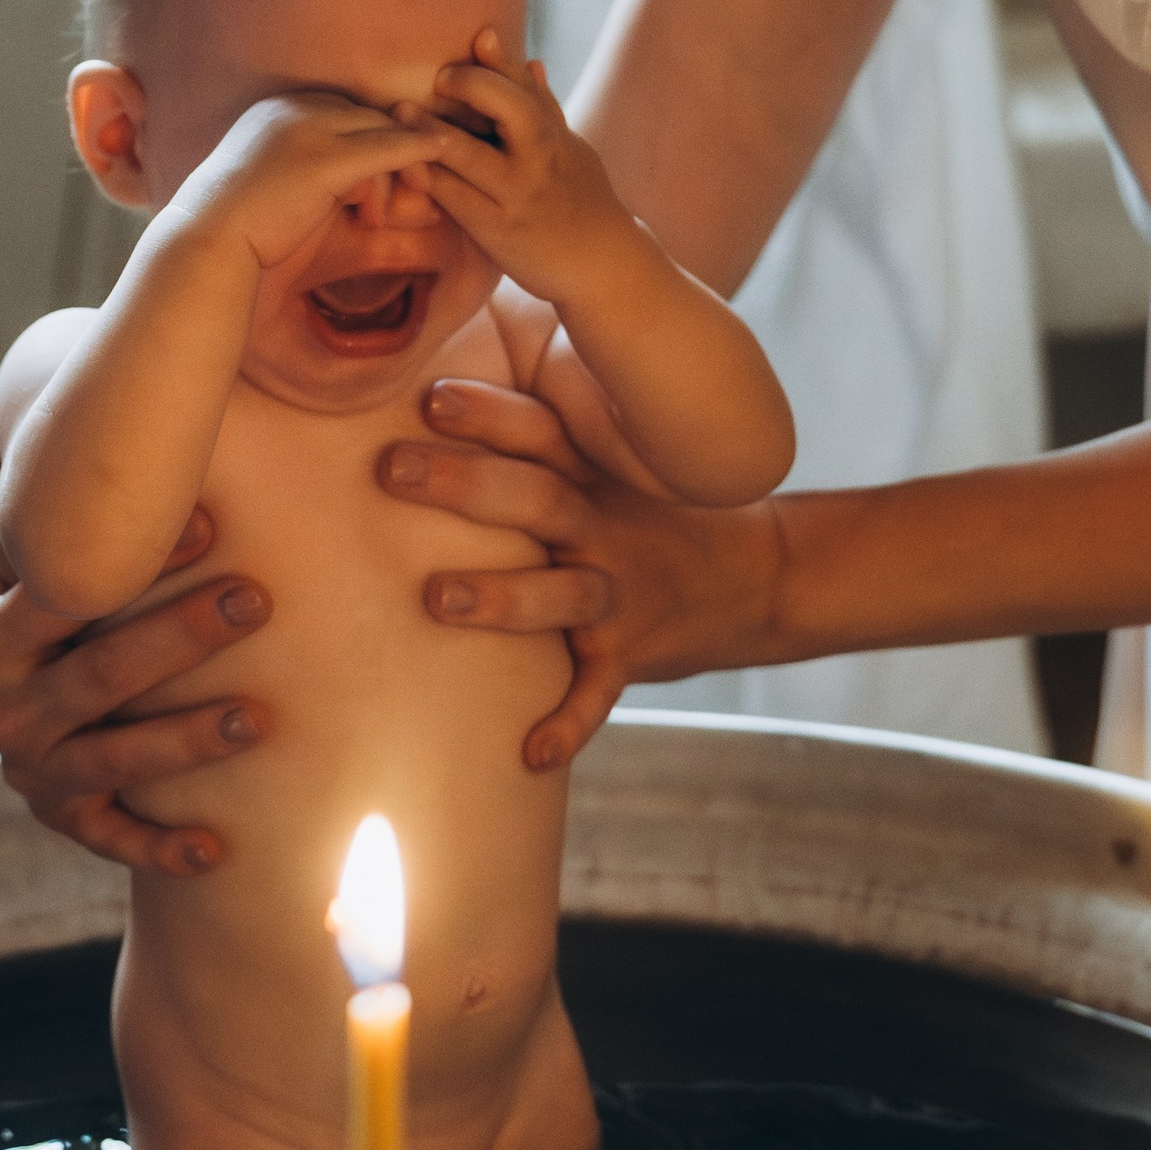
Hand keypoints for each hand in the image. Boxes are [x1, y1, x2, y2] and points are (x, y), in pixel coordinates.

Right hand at [0, 382, 270, 875]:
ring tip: (260, 716)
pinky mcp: (68, 821)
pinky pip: (116, 840)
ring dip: (187, 741)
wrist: (19, 714)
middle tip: (257, 597)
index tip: (208, 522)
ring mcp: (34, 770)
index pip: (64, 594)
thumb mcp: (10, 549)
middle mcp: (2, 709)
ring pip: (114, 759)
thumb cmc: (32, 608)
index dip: (135, 561)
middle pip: (97, 674)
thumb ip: (2, 479)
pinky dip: (164, 847)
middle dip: (179, 638)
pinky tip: (221, 845)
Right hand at [160, 91, 444, 277]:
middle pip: (365, 117)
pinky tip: (444, 153)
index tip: (386, 172)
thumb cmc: (236, 228)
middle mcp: (292, 108)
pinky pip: (386, 147)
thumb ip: (310, 175)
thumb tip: (350, 184)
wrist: (207, 243)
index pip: (342, 113)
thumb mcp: (274, 187)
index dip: (370, 141)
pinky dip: (418, 150)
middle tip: (417, 186)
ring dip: (398, 169)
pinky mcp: (326, 158)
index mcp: (276, 111)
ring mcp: (309, 129)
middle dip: (394, 148)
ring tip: (383, 216)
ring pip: (379, 132)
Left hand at [377, 377, 783, 769]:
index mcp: (594, 478)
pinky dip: (567, 726)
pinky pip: (597, 697)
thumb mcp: (611, 470)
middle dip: (465, 483)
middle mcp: (605, 530)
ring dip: (502, 597)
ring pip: (562, 596)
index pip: (540, 433)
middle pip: (536, 499)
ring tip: (438, 596)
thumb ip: (539, 445)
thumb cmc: (650, 518)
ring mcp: (620, 596)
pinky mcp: (630, 657)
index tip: (430, 395)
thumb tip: (429, 398)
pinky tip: (528, 753)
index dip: (489, 412)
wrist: (757, 579)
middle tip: (393, 468)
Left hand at [412, 32, 634, 307]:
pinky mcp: (497, 230)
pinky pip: (457, 200)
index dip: (504, 61)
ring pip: (474, 156)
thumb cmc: (583, 204)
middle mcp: (541, 160)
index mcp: (556, 137)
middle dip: (475, 86)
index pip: (531, 89)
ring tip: (400, 111)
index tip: (480, 37)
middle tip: (441, 77)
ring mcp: (519, 196)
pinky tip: (407, 166)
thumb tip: (531, 61)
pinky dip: (431, 179)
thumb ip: (546, 109)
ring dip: (433, 131)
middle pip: (514, 111)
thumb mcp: (572, 152)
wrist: (602, 268)